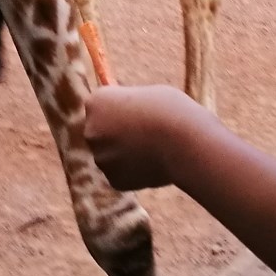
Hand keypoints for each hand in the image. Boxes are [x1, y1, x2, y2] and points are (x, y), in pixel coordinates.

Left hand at [85, 84, 206, 190]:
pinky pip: (123, 174)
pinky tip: (154, 164)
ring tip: (155, 147)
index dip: (120, 110)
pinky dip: (136, 172)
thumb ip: (127, 106)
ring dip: (127, 154)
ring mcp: (101, 157)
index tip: (137, 112)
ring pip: (113, 156)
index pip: (101, 107)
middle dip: (118, 134)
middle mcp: (91, 130)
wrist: (183, 140)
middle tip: (146, 133)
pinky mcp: (114, 180)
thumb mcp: (144, 95)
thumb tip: (121, 117)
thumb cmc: (170, 110)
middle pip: (102, 133)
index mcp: (96, 102)